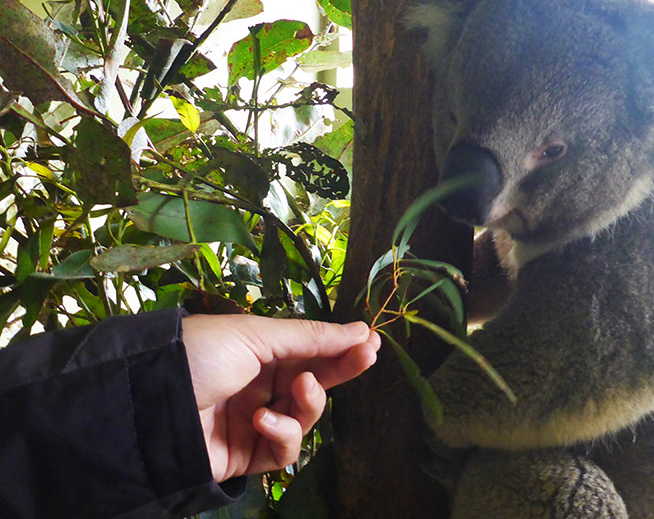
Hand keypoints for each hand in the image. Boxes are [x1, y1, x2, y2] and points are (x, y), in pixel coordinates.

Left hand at [181, 314, 380, 481]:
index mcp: (260, 351)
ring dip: (310, 401)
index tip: (370, 340)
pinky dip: (282, 432)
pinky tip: (264, 420)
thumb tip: (359, 329)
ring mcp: (256, 420)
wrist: (152, 403)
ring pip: (305, 415)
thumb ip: (310, 337)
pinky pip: (284, 447)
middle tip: (367, 356)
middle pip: (315, 381)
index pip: (311, 349)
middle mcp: (261, 385)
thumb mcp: (256, 335)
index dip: (340, 345)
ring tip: (301, 386)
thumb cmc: (203, 354)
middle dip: (341, 369)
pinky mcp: (249, 454)